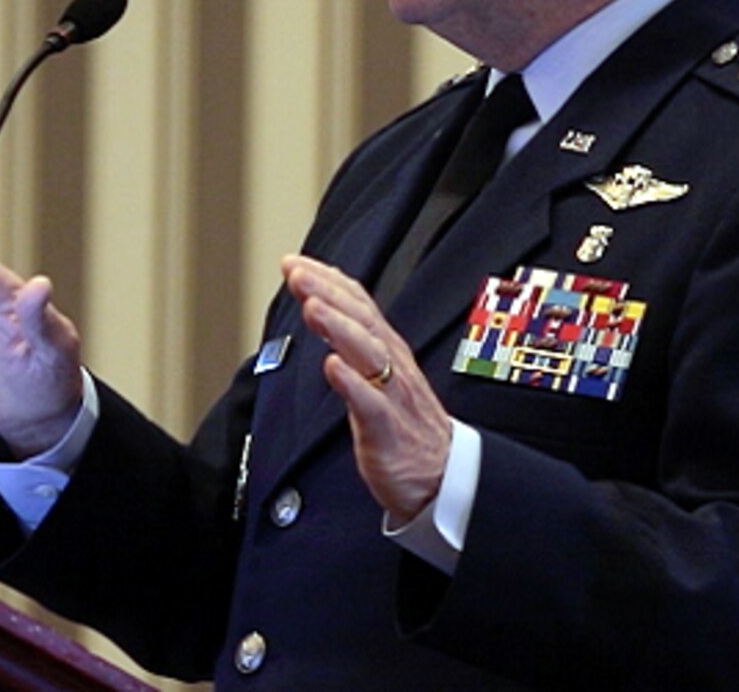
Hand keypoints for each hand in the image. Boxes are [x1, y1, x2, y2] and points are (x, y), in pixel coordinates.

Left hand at [282, 254, 453, 524]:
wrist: (444, 476)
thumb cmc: (404, 424)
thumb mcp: (377, 374)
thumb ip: (352, 341)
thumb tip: (322, 305)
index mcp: (387, 350)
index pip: (357, 304)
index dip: (327, 281)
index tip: (294, 262)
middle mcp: (392, 365)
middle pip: (360, 320)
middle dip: (328, 293)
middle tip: (297, 273)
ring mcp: (392, 396)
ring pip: (367, 353)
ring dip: (339, 328)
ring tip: (313, 307)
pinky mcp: (389, 430)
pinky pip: (371, 404)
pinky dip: (352, 384)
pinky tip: (332, 366)